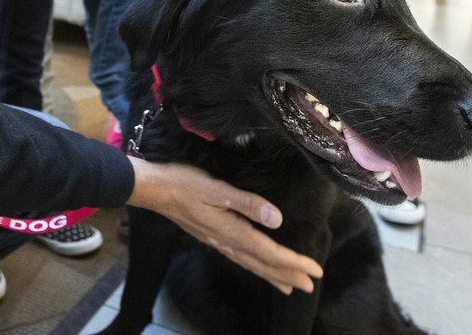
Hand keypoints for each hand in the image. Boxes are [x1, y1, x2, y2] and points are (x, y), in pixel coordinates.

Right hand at [127, 158, 320, 293]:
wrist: (156, 190)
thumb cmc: (186, 185)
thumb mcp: (218, 189)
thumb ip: (248, 204)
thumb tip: (277, 219)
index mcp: (232, 232)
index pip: (270, 253)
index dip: (294, 262)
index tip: (315, 270)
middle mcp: (227, 243)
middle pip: (263, 264)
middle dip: (288, 274)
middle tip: (311, 285)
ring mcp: (219, 243)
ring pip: (252, 265)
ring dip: (273, 275)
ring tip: (290, 286)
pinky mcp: (213, 238)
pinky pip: (241, 260)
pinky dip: (256, 268)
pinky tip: (259, 267)